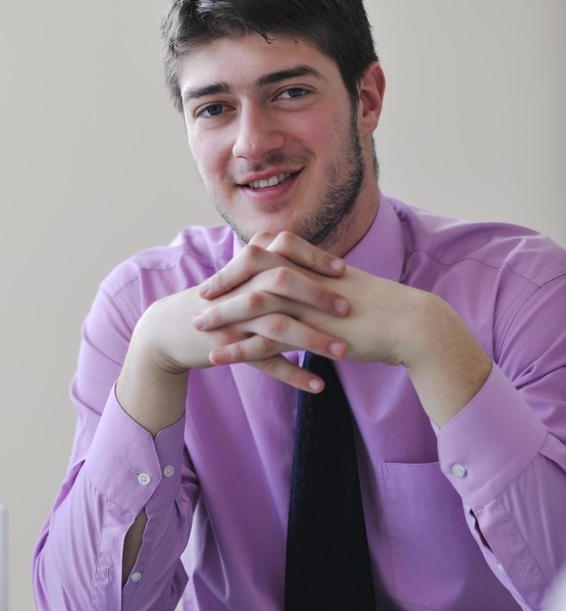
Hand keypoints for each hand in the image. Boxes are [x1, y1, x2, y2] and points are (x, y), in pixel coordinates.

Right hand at [136, 232, 351, 391]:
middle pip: (282, 282)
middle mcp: (241, 289)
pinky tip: (318, 386)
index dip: (314, 258)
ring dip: (313, 340)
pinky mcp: (229, 349)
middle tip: (347, 309)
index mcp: (246, 266)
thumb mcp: (239, 276)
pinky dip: (293, 375)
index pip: (284, 249)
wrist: (170, 329)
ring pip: (278, 326)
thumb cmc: (214, 301)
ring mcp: (234, 320)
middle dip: (318, 295)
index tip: (342, 270)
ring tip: (343, 353)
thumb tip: (311, 259)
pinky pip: (265, 363)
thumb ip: (270, 263)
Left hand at [198, 230, 491, 424]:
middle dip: (223, 284)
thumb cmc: (387, 309)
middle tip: (200, 296)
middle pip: (251, 273)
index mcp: (315, 263)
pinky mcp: (312, 332)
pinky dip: (239, 349)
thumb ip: (326, 281)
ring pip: (253, 306)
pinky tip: (219, 357)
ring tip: (198, 328)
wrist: (412, 324)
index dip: (238, 263)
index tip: (220, 275)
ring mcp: (308, 304)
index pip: (265, 252)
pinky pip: (266, 341)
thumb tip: (312, 282)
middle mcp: (307, 278)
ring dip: (223, 316)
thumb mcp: (351, 285)